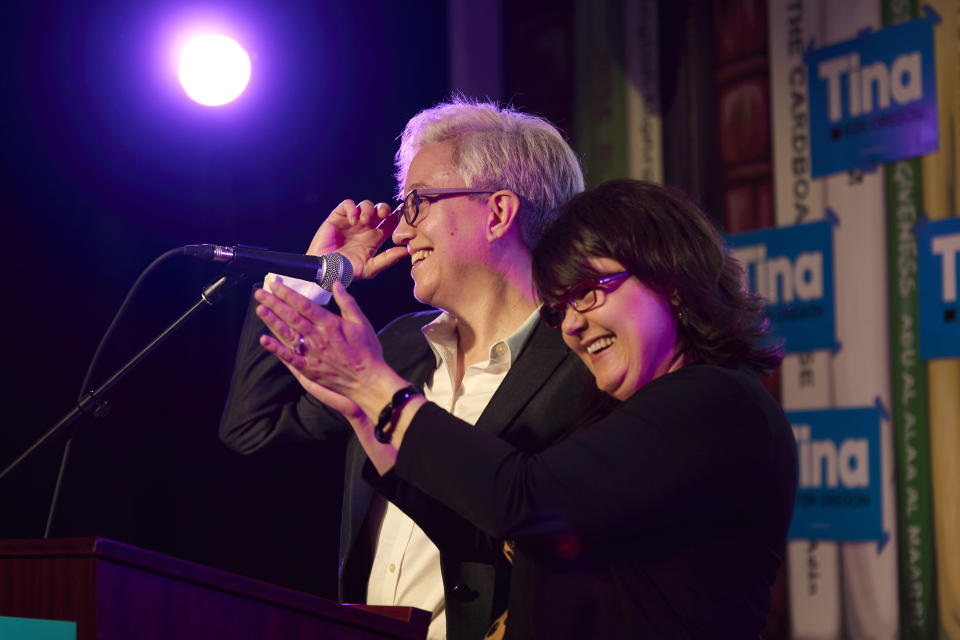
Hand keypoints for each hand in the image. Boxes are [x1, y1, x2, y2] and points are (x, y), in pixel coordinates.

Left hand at [254, 280, 407, 419]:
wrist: (368, 381)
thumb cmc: (368, 351)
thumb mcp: (361, 322)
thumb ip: (347, 302)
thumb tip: (337, 284)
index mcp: (330, 324)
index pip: (304, 305)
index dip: (288, 294)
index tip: (276, 285)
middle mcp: (317, 337)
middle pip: (291, 317)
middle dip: (274, 303)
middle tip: (260, 293)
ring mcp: (311, 353)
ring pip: (287, 334)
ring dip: (272, 321)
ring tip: (260, 309)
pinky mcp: (309, 369)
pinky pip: (289, 357)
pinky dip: (275, 348)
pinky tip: (264, 340)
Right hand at [307, 199, 406, 279]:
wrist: (325, 270)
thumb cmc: (346, 272)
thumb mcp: (370, 268)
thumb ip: (387, 259)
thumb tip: (406, 251)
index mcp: (375, 238)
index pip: (389, 223)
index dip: (396, 218)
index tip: (402, 217)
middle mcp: (365, 228)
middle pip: (380, 210)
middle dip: (384, 208)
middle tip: (384, 215)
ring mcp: (351, 221)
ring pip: (366, 205)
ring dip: (368, 209)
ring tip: (365, 221)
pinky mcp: (337, 217)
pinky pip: (347, 204)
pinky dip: (352, 208)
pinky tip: (353, 220)